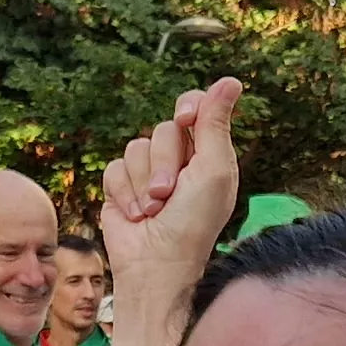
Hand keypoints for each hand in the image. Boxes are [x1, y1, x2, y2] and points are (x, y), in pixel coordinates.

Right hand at [97, 79, 244, 311]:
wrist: (156, 265)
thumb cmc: (194, 223)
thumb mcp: (214, 169)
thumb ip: (216, 124)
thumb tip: (231, 80)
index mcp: (207, 154)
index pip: (195, 108)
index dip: (188, 108)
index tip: (186, 120)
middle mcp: (179, 161)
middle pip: (163, 129)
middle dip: (164, 162)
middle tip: (170, 193)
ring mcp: (147, 173)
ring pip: (136, 146)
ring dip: (143, 183)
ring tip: (154, 210)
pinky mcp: (121, 187)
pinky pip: (114, 167)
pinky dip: (124, 193)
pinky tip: (135, 216)